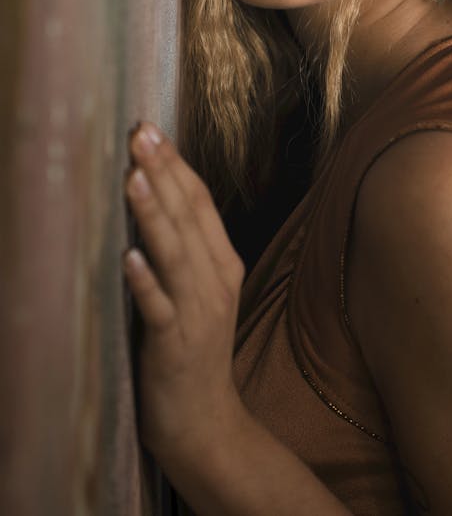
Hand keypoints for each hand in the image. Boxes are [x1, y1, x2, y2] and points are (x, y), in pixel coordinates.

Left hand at [123, 122, 245, 467]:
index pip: (201, 203)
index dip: (176, 165)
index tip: (152, 130)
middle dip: (163, 173)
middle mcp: (214, 281)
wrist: (206, 421)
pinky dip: (146, 282)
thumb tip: (157, 199)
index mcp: (223, 264)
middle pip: (189, 217)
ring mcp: (197, 312)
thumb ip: (186, 250)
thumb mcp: (200, 292)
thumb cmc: (194, 351)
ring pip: (175, 254)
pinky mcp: (175, 345)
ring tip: (134, 177)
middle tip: (140, 133)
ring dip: (154, 214)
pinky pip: (159, 309)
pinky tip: (129, 258)